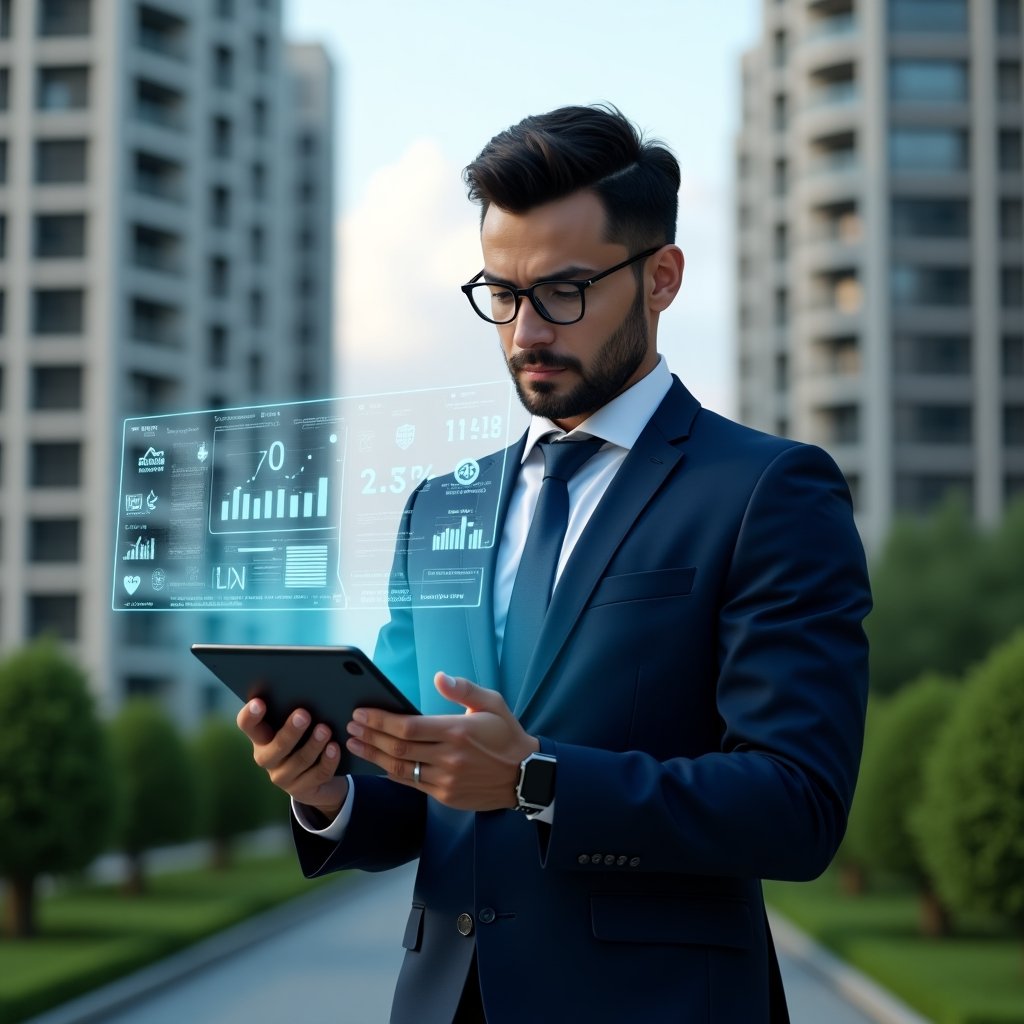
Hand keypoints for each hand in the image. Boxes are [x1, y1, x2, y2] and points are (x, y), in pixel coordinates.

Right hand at [236, 700, 348, 820]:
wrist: (315, 779)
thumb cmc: (302, 741)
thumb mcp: (295, 728)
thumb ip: (295, 713)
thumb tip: (310, 689)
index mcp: (261, 737)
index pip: (248, 725)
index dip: (250, 715)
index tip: (258, 703)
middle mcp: (267, 758)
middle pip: (276, 746)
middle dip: (290, 731)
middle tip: (304, 714)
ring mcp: (283, 776)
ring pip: (299, 761)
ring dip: (314, 745)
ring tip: (325, 730)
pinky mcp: (301, 789)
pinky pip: (317, 774)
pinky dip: (328, 760)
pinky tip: (335, 748)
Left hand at [344, 673, 539, 810]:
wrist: (526, 776)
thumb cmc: (506, 734)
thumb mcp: (492, 703)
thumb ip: (463, 689)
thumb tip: (439, 677)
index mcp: (457, 730)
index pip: (408, 726)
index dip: (380, 720)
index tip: (361, 712)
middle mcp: (449, 757)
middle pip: (397, 747)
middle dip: (369, 735)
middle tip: (350, 726)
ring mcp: (446, 779)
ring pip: (399, 768)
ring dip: (373, 755)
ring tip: (355, 744)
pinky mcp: (445, 795)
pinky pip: (411, 784)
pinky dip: (391, 773)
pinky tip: (378, 763)